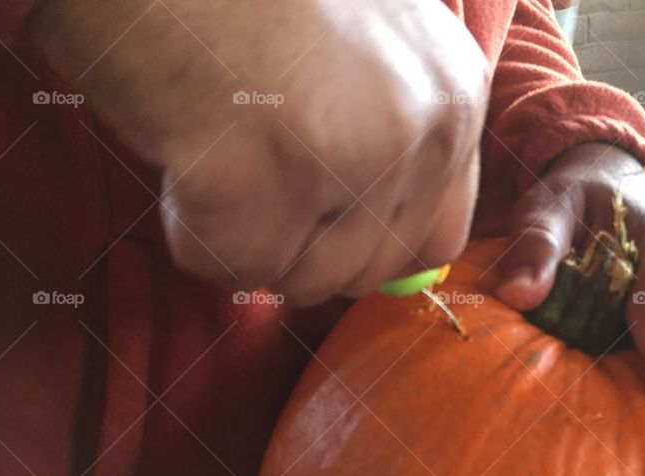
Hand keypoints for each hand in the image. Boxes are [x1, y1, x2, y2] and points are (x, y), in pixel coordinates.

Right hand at [28, 0, 488, 304]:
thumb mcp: (365, 52)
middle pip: (371, 271)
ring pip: (310, 279)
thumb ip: (395, 143)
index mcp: (455, 92)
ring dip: (251, 237)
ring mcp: (356, 156)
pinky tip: (189, 152)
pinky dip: (195, 230)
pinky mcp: (273, 184)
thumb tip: (383, 258)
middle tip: (254, 163)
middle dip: (303, 244)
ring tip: (223, 145)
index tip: (315, 211)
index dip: (363, 242)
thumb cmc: (248, 3)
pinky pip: (236, 268)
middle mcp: (426, 126)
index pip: (436, 239)